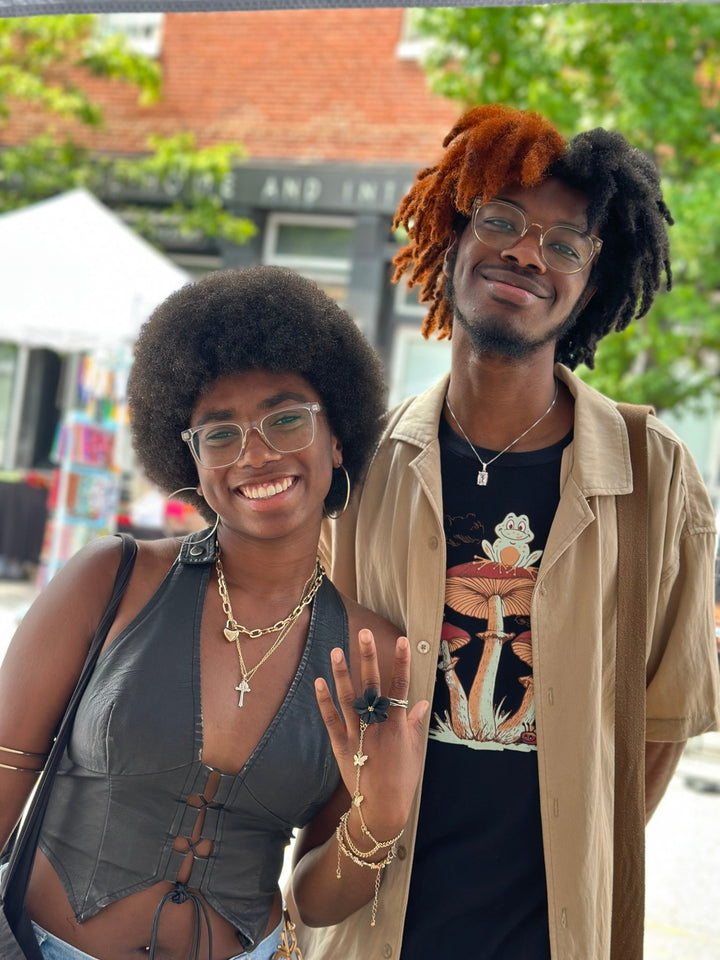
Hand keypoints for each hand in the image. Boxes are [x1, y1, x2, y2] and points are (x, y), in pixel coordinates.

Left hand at [314, 629, 428, 840]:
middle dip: (368, 657)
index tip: (403, 640)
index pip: (400, 686)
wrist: (381, 809)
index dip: (402, 662)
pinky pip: (330, 719)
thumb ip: (414, 723)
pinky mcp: (340, 745)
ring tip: (336, 650)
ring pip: (348, 698)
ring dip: (342, 673)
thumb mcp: (414, 749)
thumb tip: (421, 702)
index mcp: (396, 726)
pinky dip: (324, 701)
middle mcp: (376, 726)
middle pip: (372, 685)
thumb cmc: (402, 778)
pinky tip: (319, 681)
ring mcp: (357, 735)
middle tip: (365, 633)